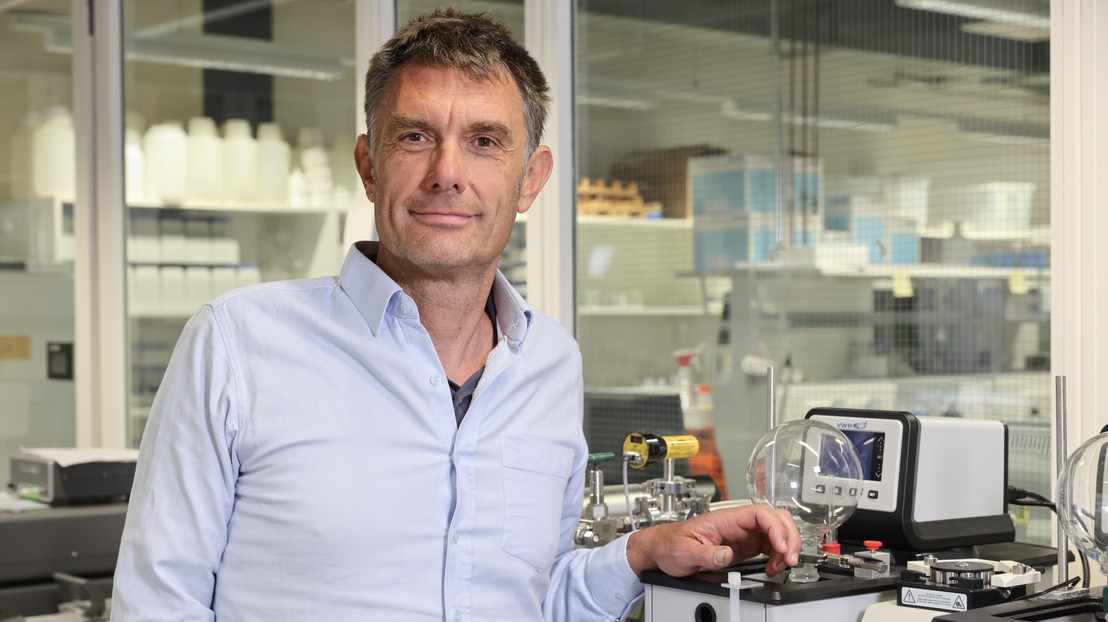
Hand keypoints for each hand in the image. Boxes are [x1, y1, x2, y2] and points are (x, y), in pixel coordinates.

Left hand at [625, 505, 799, 577]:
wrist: (662, 549)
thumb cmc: (670, 544)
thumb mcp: (684, 551)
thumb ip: (706, 554)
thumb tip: (726, 555)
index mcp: (724, 518)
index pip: (760, 513)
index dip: (776, 528)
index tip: (781, 546)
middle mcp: (737, 523)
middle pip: (775, 519)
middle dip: (789, 536)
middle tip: (790, 558)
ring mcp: (743, 534)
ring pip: (776, 532)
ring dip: (786, 548)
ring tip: (781, 566)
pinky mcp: (745, 546)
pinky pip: (770, 546)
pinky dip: (778, 556)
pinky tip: (772, 567)